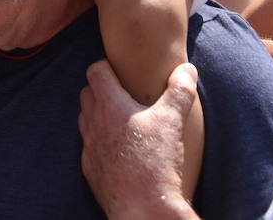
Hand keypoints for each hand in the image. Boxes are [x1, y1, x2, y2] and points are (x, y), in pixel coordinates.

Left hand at [79, 60, 198, 219]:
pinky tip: (119, 149)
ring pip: (85, 119)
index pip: (95, 71)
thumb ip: (180, 90)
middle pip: (87, 93)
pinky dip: (99, 142)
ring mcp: (89, 148)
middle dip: (101, 90)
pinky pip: (89, 147)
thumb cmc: (156, 162)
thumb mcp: (173, 120)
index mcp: (109, 105)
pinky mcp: (90, 169)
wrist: (143, 209)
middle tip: (123, 96)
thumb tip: (187, 69)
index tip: (121, 72)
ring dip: (98, 116)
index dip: (107, 67)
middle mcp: (94, 123)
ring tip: (121, 121)